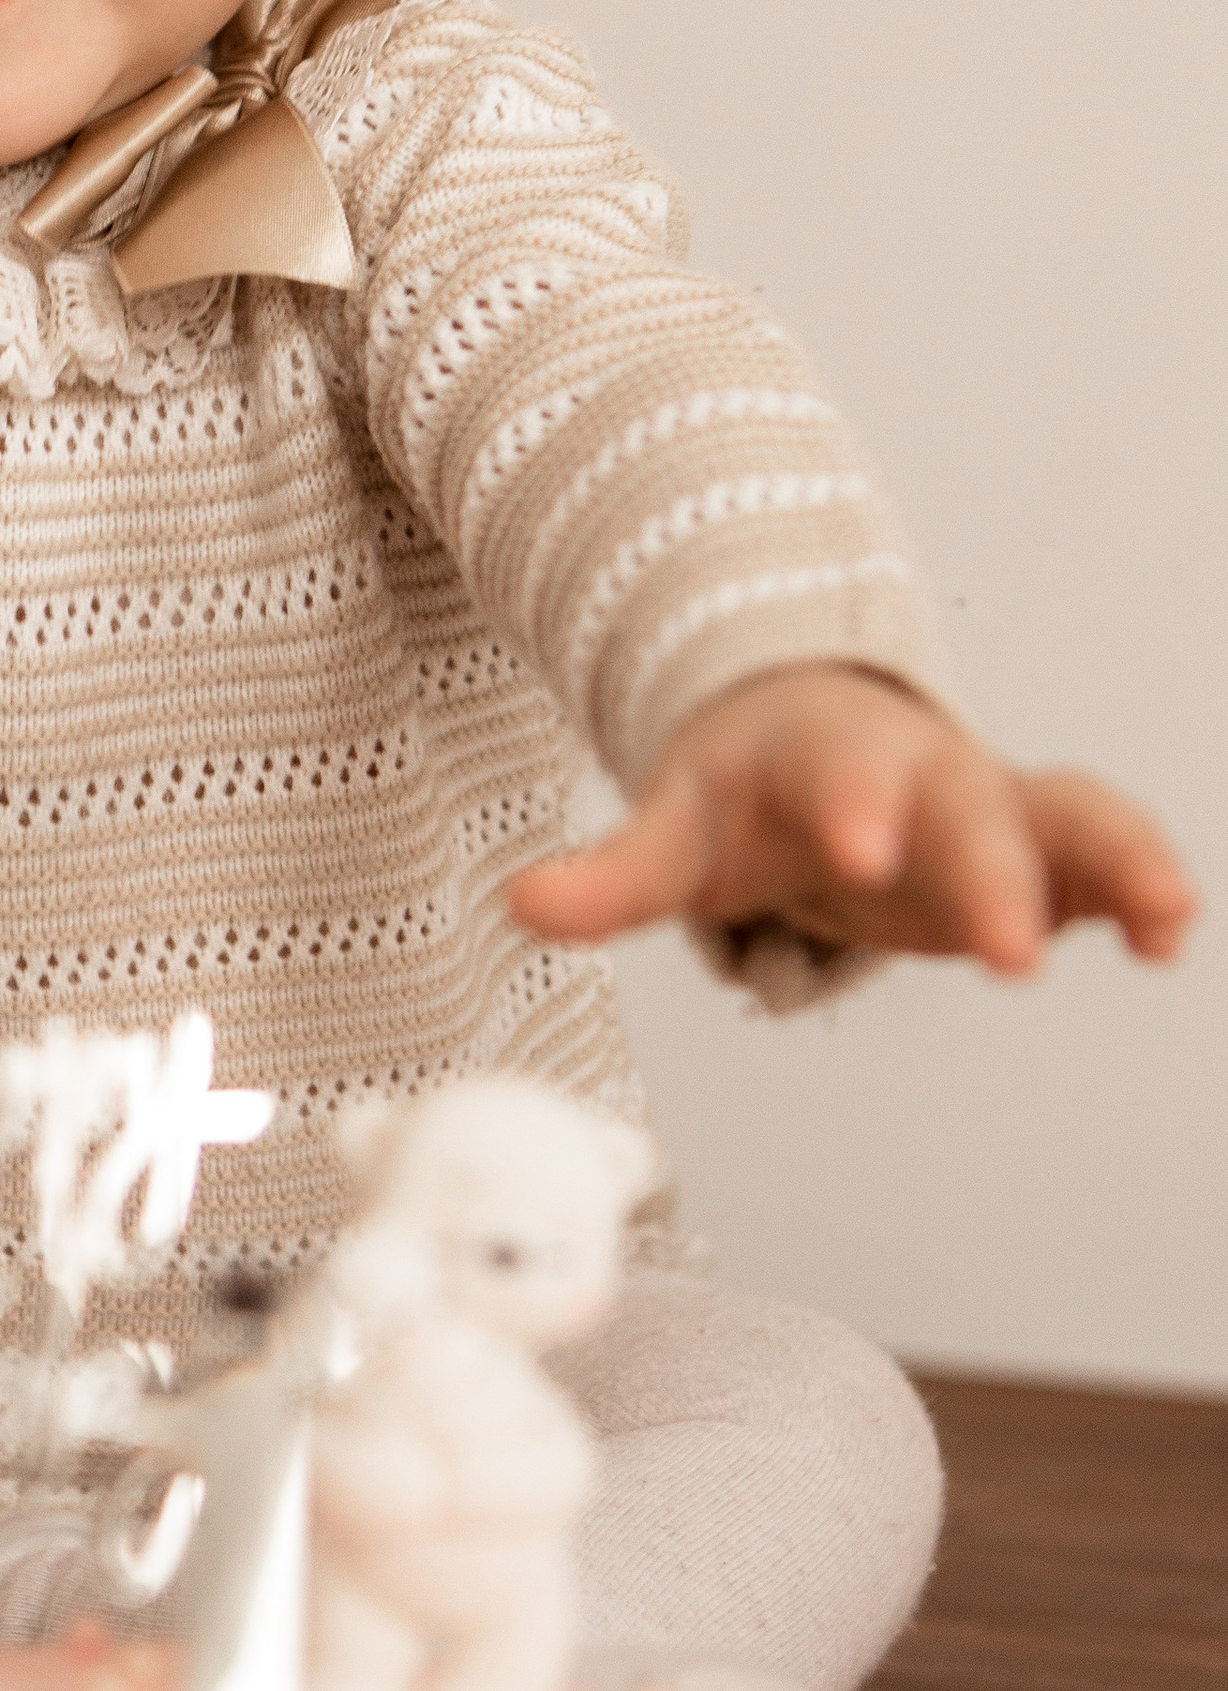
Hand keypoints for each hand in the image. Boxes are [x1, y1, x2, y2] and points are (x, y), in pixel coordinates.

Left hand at [506, 663, 1196, 976]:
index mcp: (826, 755)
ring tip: (1161, 920)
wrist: (808, 738)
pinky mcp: (1034, 853)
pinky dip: (1139, 886)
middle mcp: (921, 771)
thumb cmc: (744, 792)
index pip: (838, 774)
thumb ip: (615, 873)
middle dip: (990, 874)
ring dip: (1113, 863)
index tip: (856, 855)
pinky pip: (1098, 855)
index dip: (851, 809)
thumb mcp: (677, 827)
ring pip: (1064, 815)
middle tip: (1005, 952)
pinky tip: (1166, 938)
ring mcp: (986, 806)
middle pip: (965, 809)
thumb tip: (526, 901)